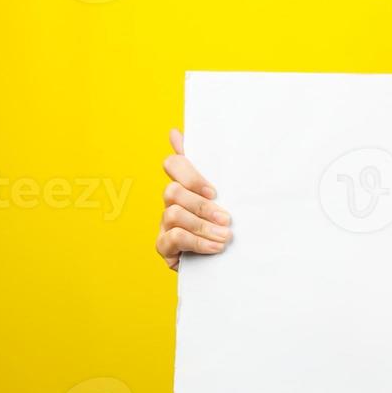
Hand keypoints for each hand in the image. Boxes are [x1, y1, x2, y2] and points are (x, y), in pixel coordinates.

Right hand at [155, 128, 232, 270]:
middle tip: (227, 219)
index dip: (190, 175)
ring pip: (174, 214)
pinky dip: (198, 242)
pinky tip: (216, 248)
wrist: (225, 261)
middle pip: (172, 191)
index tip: (214, 192)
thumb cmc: (224, 223)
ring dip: (204, 226)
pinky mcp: (164, 246)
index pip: (173, 164)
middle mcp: (170, 202)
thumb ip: (208, 166)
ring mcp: (164, 224)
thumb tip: (174, 132)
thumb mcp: (225, 196)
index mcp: (185, 185)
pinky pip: (174, 237)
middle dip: (202, 206)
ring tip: (226, 237)